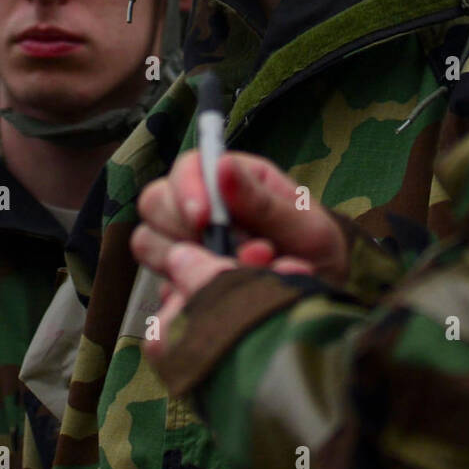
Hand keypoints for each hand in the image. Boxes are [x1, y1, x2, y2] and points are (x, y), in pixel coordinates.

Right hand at [131, 151, 349, 356]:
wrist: (320, 302)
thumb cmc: (318, 252)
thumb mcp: (304, 226)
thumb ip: (263, 201)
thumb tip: (223, 165)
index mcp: (231, 180)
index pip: (187, 168)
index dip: (186, 190)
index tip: (203, 219)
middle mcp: (201, 207)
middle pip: (155, 203)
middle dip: (180, 230)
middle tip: (218, 254)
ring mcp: (186, 244)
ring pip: (148, 243)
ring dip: (182, 263)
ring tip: (230, 276)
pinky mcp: (180, 280)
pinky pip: (160, 286)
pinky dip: (185, 296)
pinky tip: (219, 302)